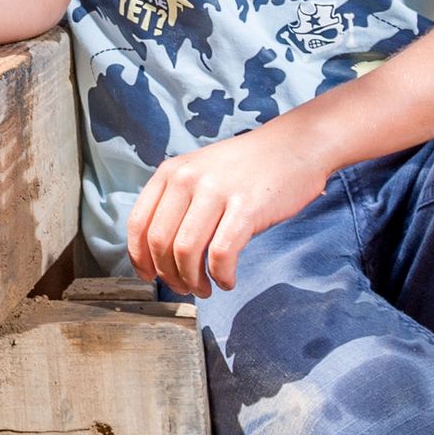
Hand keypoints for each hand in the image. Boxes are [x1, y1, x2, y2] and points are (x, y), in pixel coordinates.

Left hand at [121, 123, 336, 295]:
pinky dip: (221, 276)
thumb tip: (159, 254)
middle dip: (168, 275)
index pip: (138, 223)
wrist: (295, 146)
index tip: (149, 277)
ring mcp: (216, 191)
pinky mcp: (246, 207)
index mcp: (170, 173)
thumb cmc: (247, 168)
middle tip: (184, 288)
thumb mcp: (200, 173)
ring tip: (205, 288)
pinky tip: (227, 280)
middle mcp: (187, 179)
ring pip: (186, 252)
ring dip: (193, 281)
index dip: (139, 258)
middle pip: (160, 243)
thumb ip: (177, 203)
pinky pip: (221, 254)